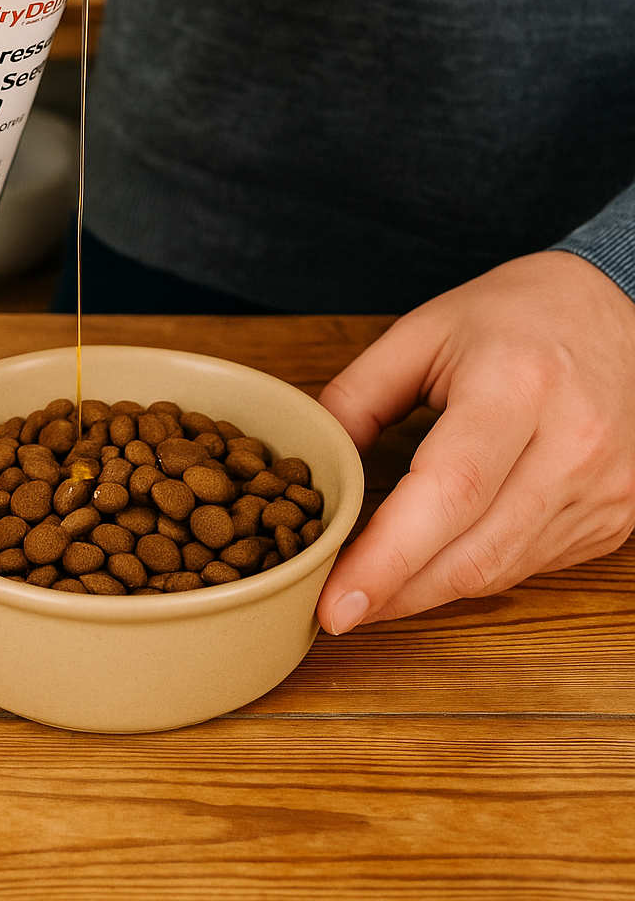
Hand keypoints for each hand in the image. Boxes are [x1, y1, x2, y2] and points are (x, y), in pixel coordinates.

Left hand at [316, 250, 634, 632]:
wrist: (619, 308)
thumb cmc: (518, 314)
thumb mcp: (424, 330)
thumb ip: (358, 395)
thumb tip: (313, 465)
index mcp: (518, 386)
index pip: (449, 492)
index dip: (388, 558)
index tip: (336, 602)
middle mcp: (572, 444)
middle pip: (475, 552)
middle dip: (398, 592)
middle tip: (337, 608)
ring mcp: (604, 489)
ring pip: (502, 571)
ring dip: (432, 588)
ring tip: (376, 584)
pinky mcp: (616, 519)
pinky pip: (530, 564)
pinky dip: (476, 568)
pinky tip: (439, 555)